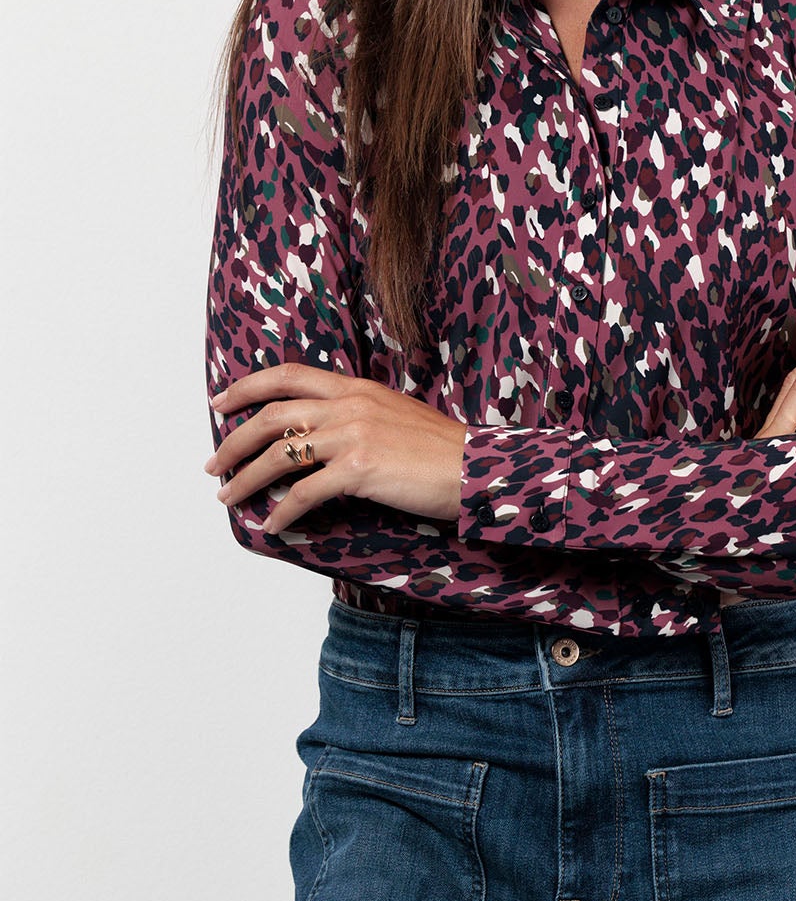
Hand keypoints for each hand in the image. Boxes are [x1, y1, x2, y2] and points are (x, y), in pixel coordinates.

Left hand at [203, 362, 467, 530]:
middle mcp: (349, 405)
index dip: (246, 387)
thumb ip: (356, 415)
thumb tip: (319, 436)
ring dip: (246, 478)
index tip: (220, 402)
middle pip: (271, 416)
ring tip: (229, 496)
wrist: (476, 468)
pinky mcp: (359, 468)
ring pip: (279, 455)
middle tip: (213, 463)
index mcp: (355, 388)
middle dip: (234, 440)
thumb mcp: (394, 414)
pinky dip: (284, 511)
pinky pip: (306, 493)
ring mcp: (352, 435)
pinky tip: (274, 524)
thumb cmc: (441, 449)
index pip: (287, 376)